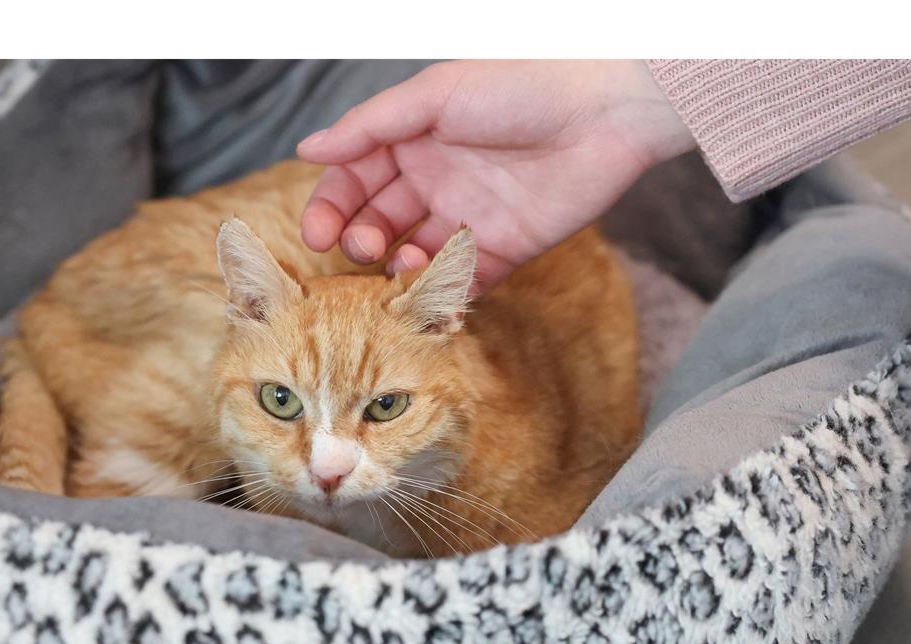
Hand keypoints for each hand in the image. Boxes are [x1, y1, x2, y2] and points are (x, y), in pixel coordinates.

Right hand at [297, 60, 694, 291]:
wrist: (603, 112)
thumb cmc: (519, 86)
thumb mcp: (434, 97)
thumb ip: (370, 128)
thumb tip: (307, 149)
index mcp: (414, 140)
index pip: (355, 179)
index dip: (332, 206)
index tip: (317, 233)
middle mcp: (436, 180)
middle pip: (379, 220)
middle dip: (360, 237)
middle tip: (362, 246)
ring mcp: (469, 217)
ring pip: (415, 254)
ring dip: (397, 265)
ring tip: (400, 262)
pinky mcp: (505, 249)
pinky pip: (463, 279)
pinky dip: (441, 289)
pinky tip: (432, 286)